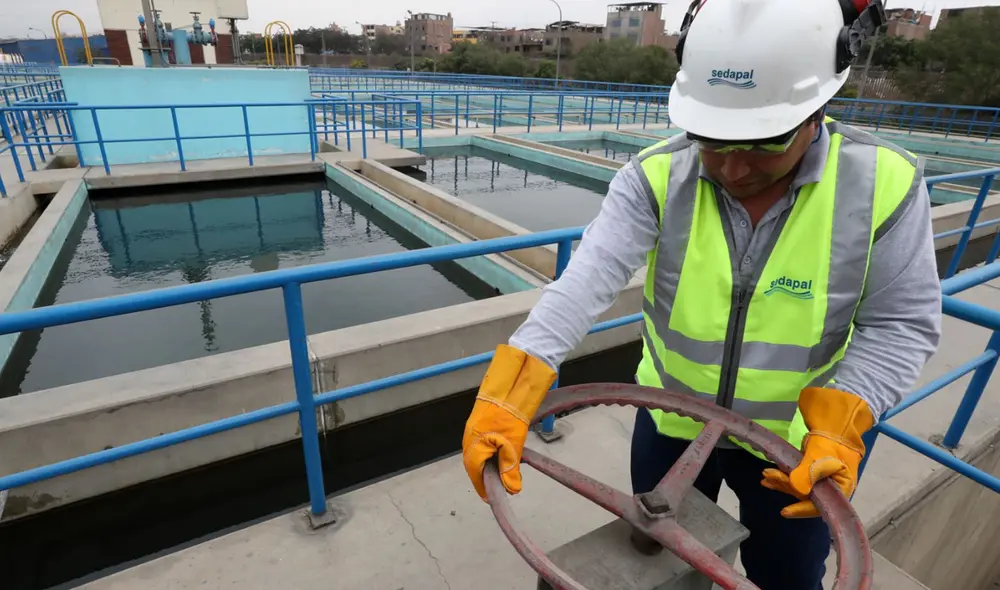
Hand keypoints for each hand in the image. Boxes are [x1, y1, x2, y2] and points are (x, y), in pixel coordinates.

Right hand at [462, 345, 556, 500]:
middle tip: (497, 489)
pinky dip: (487, 454)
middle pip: (473, 466)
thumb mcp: (513, 445)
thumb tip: (512, 490)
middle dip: (484, 478)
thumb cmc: (509, 416)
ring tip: (499, 475)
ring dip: (486, 466)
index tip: (491, 498)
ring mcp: (471, 431)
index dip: (483, 488)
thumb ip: (510, 468)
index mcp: (474, 446)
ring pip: (476, 455)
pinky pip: (478, 445)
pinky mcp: (477, 425)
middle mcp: (468, 440)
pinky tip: (497, 456)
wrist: (508, 388)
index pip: (475, 475)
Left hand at [760, 387, 873, 517]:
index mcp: (840, 490)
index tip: (784, 511)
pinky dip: (782, 476)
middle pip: (804, 496)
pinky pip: (794, 478)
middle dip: (785, 487)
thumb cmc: (834, 441)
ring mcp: (819, 481)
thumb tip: (796, 488)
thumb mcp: (822, 457)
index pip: (820, 506)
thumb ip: (809, 473)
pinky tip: (769, 476)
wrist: (836, 423)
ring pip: (797, 487)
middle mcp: (829, 490)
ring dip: (780, 481)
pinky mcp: (810, 472)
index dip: (801, 509)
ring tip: (765, 476)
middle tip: (767, 477)